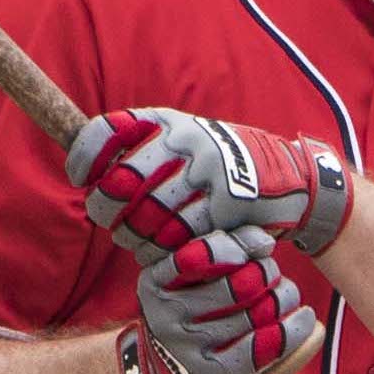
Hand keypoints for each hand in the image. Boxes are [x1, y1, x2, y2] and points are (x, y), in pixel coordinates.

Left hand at [69, 108, 353, 259]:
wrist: (292, 179)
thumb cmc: (221, 169)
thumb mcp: (184, 142)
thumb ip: (140, 151)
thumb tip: (87, 174)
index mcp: (167, 121)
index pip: (107, 131)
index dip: (84, 157)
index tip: (80, 177)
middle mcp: (185, 139)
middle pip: (118, 183)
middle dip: (104, 209)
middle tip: (110, 221)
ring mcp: (208, 170)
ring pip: (145, 217)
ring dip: (134, 237)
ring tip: (138, 240)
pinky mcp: (228, 203)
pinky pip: (179, 238)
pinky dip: (164, 252)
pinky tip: (165, 252)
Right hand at [120, 227, 308, 373]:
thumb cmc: (193, 317)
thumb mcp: (191, 281)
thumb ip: (223, 250)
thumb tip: (263, 241)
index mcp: (155, 283)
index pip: (198, 255)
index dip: (238, 246)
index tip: (262, 246)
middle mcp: (165, 315)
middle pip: (240, 283)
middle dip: (267, 272)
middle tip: (271, 275)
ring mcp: (188, 349)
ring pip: (258, 312)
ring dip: (284, 299)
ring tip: (285, 297)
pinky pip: (264, 346)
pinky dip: (292, 329)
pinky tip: (304, 318)